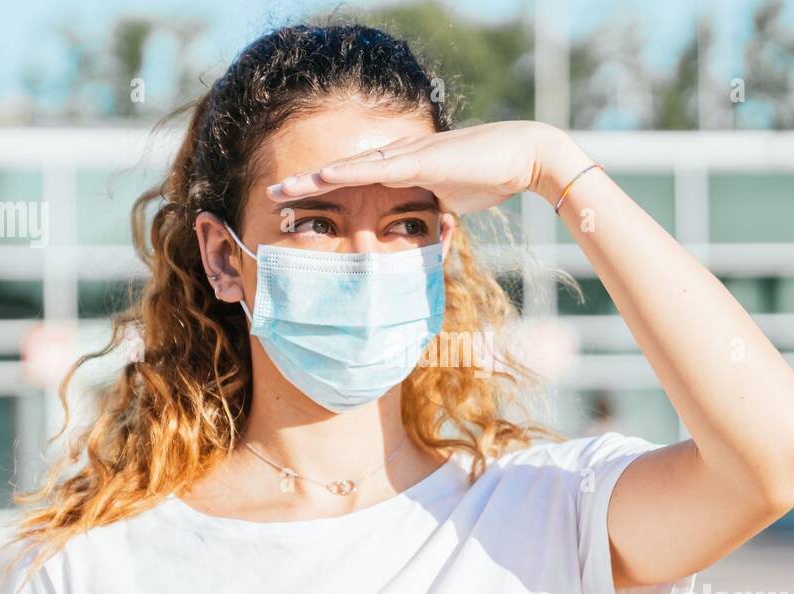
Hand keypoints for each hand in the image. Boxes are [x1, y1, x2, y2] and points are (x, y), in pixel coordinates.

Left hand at [265, 120, 591, 214]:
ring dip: (313, 178)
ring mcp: (407, 156)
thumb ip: (431, 217)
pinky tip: (320, 176)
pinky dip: (344, 172)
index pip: (353, 182)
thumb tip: (424, 237)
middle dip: (304, 185)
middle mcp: (398, 158)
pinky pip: (374, 168)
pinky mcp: (419, 160)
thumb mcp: (451, 205)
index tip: (294, 206)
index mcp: (402, 170)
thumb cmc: (491, 178)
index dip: (322, 192)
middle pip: (341, 172)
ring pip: (349, 168)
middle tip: (270, 196)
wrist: (523, 158)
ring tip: (280, 188)